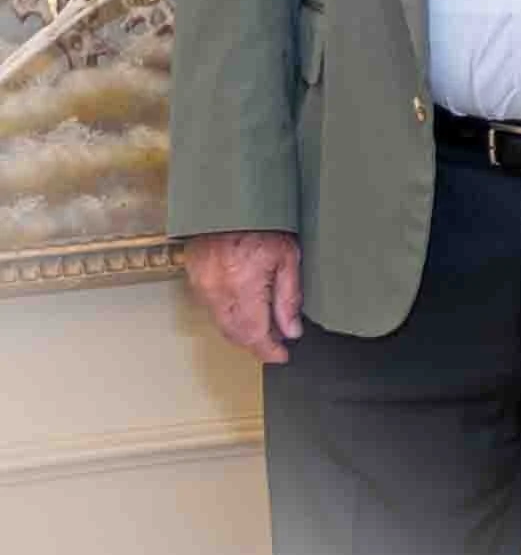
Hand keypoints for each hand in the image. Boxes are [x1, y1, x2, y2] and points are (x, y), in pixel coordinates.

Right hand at [183, 230, 302, 363]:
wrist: (231, 199)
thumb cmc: (262, 221)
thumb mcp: (287, 256)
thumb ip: (289, 297)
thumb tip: (291, 330)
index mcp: (243, 286)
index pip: (255, 335)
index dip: (270, 351)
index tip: (282, 355)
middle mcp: (218, 290)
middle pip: (237, 334)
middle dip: (258, 343)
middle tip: (277, 342)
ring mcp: (203, 285)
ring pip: (222, 324)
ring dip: (243, 331)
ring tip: (264, 326)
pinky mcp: (195, 278)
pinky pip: (212, 308)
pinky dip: (229, 315)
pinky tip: (244, 309)